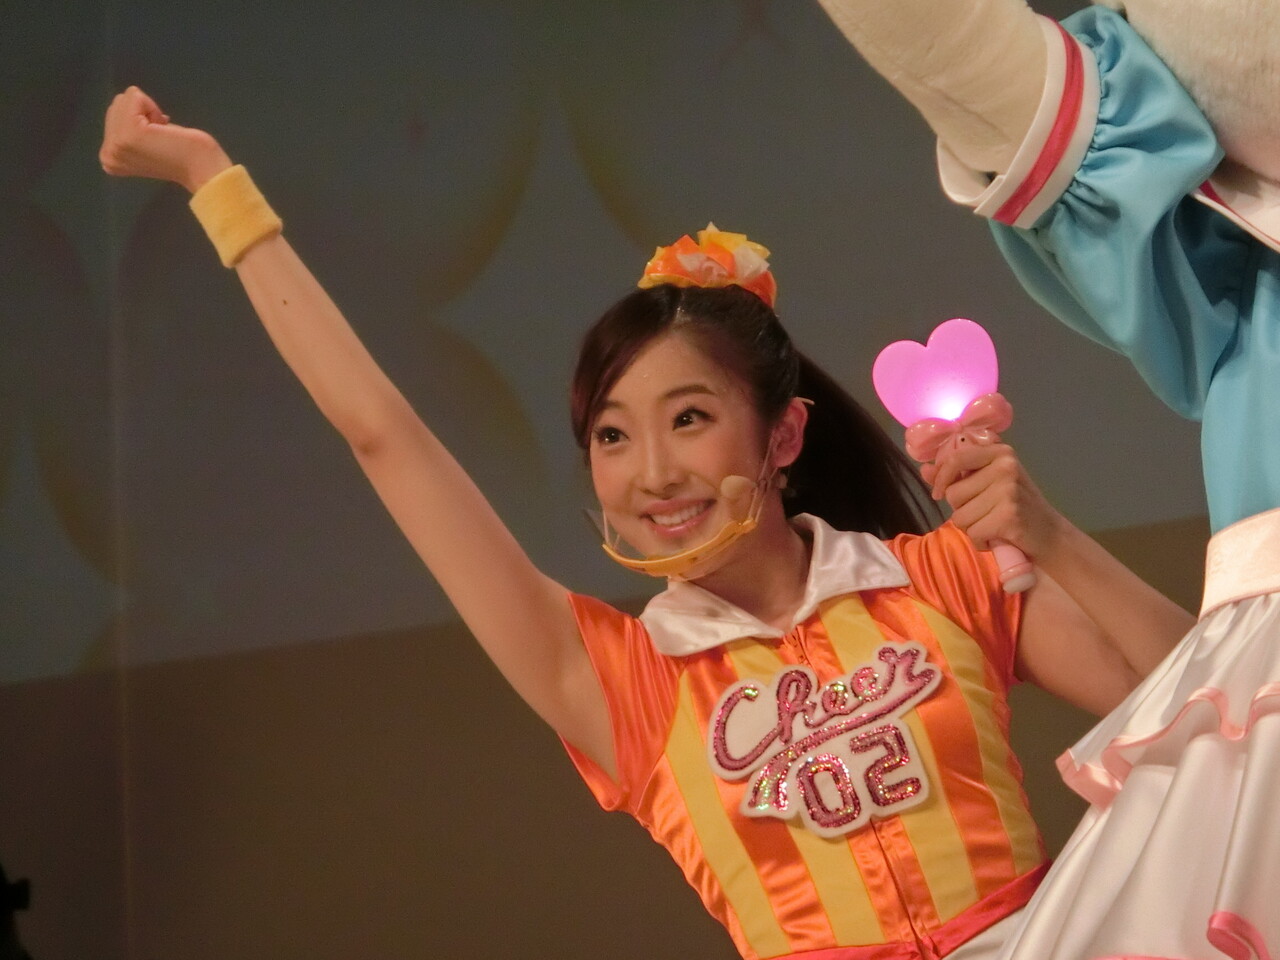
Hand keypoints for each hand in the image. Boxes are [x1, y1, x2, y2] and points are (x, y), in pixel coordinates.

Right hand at [100, 86, 231, 192]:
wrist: (202, 169)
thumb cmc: (183, 155)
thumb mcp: (144, 142)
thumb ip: (127, 129)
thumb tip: (123, 102)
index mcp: (108, 158)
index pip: (113, 115)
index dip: (138, 119)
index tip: (155, 139)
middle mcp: (107, 153)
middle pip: (116, 105)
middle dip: (140, 113)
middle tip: (160, 136)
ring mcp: (117, 143)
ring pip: (123, 99)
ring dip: (147, 110)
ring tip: (161, 133)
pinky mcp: (131, 132)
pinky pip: (134, 96)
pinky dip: (151, 106)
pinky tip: (163, 127)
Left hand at [923, 442, 1064, 560]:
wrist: (1051, 535)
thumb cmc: (1017, 507)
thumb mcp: (989, 483)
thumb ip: (957, 475)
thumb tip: (924, 469)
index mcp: (1000, 452)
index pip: (956, 459)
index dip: (941, 478)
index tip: (938, 493)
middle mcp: (1005, 466)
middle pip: (953, 493)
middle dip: (962, 509)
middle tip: (985, 513)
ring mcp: (1008, 490)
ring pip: (959, 516)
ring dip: (971, 528)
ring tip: (992, 525)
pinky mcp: (1008, 515)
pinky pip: (972, 533)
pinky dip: (981, 541)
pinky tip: (998, 537)